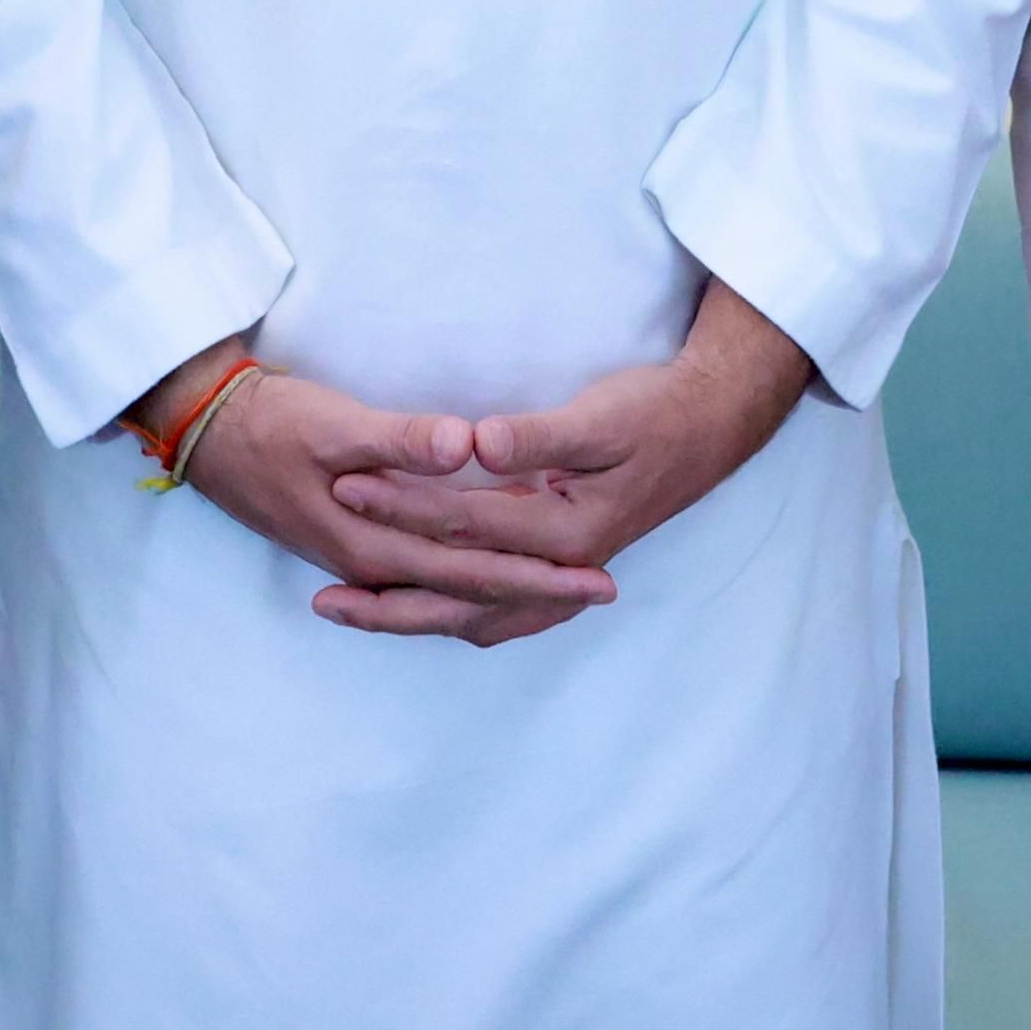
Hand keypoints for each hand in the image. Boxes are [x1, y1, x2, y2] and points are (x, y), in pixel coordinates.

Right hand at [136, 345, 613, 648]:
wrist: (207, 430)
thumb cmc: (271, 422)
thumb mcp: (335, 423)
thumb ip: (402, 440)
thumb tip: (465, 445)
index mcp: (376, 546)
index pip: (475, 571)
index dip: (538, 575)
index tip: (595, 575)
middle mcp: (374, 567)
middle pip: (471, 593)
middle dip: (540, 593)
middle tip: (603, 590)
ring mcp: (362, 561)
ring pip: (449, 595)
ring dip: (505, 592)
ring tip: (561, 591)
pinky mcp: (356, 545)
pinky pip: (425, 582)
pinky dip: (465, 587)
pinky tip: (488, 581)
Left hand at [325, 282, 817, 587]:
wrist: (708, 425)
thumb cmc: (652, 412)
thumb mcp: (599, 415)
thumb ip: (537, 435)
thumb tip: (480, 444)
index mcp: (567, 531)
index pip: (464, 525)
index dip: (401, 506)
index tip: (343, 488)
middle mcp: (563, 569)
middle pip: (460, 595)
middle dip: (389, 595)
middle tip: (322, 597)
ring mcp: (564, 578)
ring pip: (476, 615)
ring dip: (414, 617)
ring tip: (352, 616)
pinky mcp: (563, 572)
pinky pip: (498, 610)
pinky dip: (454, 614)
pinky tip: (422, 612)